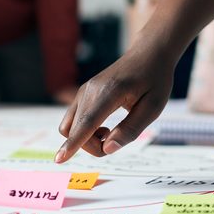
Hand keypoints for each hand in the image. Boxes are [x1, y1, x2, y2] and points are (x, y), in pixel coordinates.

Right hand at [55, 45, 173, 162]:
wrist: (148, 53)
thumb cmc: (154, 80)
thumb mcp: (153, 107)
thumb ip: (130, 130)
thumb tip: (107, 149)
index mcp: (109, 93)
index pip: (87, 123)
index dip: (73, 144)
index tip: (59, 160)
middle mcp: (90, 90)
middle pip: (76, 131)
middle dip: (92, 147)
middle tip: (117, 141)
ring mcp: (83, 91)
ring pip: (70, 127)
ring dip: (86, 139)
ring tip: (110, 132)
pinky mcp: (83, 93)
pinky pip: (74, 120)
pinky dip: (84, 131)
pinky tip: (104, 126)